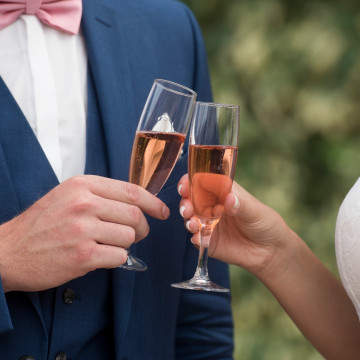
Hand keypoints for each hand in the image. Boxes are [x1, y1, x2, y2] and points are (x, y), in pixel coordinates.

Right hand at [0, 175, 168, 292]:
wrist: (9, 251)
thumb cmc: (42, 223)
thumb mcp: (68, 195)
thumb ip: (100, 194)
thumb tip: (137, 203)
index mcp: (82, 185)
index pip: (131, 191)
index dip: (153, 202)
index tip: (162, 211)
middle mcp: (84, 203)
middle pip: (135, 215)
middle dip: (142, 228)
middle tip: (136, 234)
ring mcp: (83, 229)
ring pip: (129, 237)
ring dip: (124, 245)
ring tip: (107, 245)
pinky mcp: (82, 256)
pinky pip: (119, 257)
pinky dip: (115, 259)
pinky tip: (99, 257)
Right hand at [178, 174, 296, 278]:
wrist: (271, 251)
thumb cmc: (265, 223)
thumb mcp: (255, 211)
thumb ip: (241, 205)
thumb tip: (229, 199)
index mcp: (222, 192)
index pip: (202, 182)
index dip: (190, 182)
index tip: (185, 187)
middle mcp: (212, 206)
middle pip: (191, 200)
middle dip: (185, 203)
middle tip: (188, 209)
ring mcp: (209, 224)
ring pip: (191, 218)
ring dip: (188, 220)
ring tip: (193, 224)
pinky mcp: (209, 241)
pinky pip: (197, 238)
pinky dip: (195, 238)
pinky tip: (198, 238)